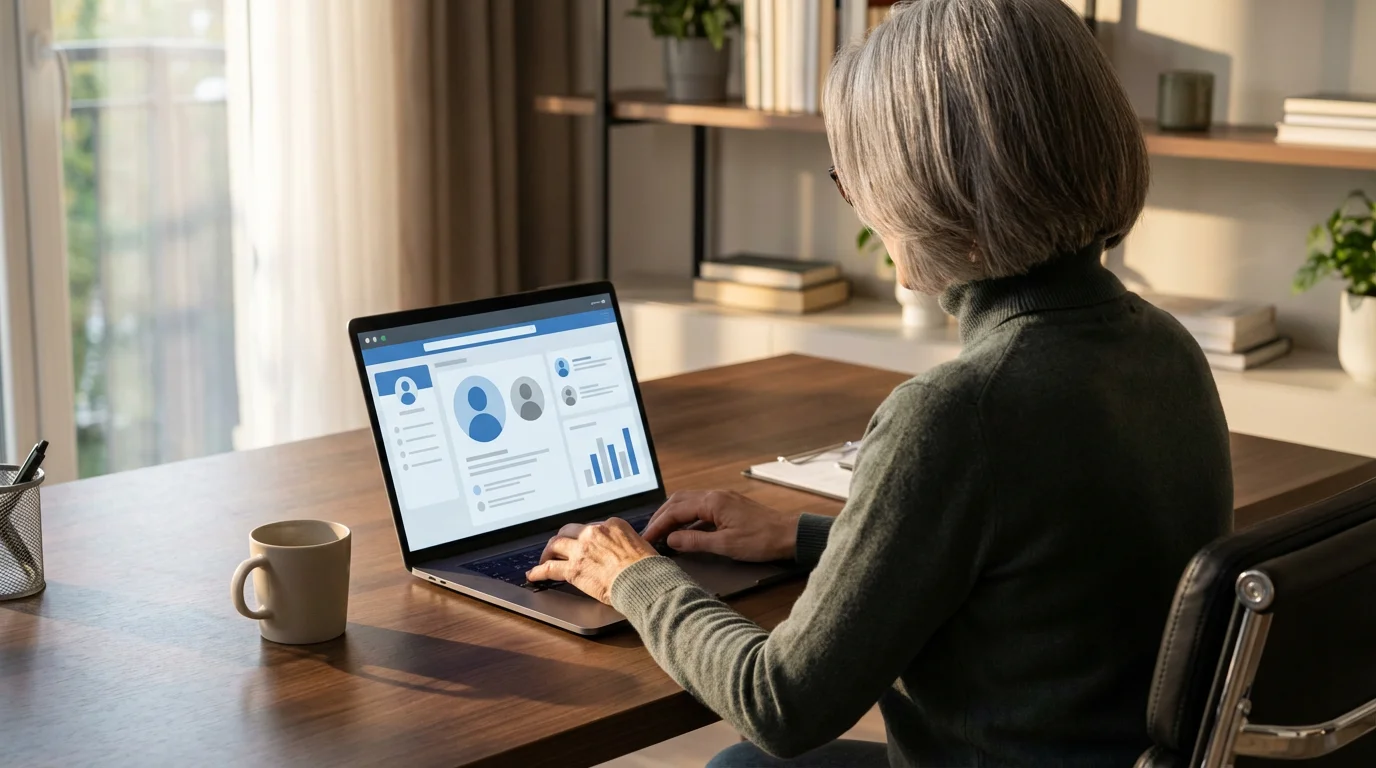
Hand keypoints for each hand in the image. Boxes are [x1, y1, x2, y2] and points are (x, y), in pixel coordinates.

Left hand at [526, 518, 657, 603]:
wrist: (644, 582)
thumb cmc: (648, 568)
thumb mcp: (640, 545)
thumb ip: (625, 544)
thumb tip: (623, 551)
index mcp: (612, 525)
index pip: (591, 528)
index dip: (585, 537)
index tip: (583, 544)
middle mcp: (593, 533)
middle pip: (569, 531)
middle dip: (563, 539)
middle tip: (558, 548)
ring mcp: (581, 549)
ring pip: (555, 545)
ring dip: (548, 552)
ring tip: (543, 560)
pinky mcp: (573, 569)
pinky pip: (550, 568)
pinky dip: (538, 571)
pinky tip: (533, 575)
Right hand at [641, 490, 800, 561]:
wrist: (789, 535)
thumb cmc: (761, 540)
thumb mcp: (725, 545)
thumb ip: (695, 542)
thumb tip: (670, 540)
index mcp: (712, 502)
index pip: (675, 510)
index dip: (658, 525)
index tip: (645, 538)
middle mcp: (715, 495)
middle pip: (678, 501)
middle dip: (661, 517)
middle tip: (648, 534)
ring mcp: (722, 499)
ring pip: (688, 502)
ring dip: (672, 516)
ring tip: (661, 532)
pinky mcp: (728, 506)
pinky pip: (700, 508)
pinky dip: (687, 519)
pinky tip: (684, 532)